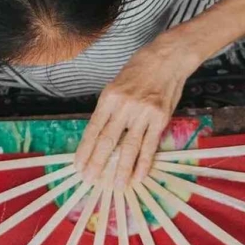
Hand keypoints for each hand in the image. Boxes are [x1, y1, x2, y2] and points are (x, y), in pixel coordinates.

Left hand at [74, 37, 194, 186]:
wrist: (166, 59)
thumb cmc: (139, 71)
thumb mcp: (116, 86)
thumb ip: (108, 109)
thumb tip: (99, 135)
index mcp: (109, 98)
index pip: (93, 129)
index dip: (85, 149)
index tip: (78, 165)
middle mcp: (124, 106)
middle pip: (107, 140)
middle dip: (97, 162)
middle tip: (90, 179)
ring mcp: (143, 113)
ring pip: (129, 146)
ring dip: (121, 168)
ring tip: (116, 185)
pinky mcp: (160, 118)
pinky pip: (150, 145)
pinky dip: (144, 162)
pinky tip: (139, 176)